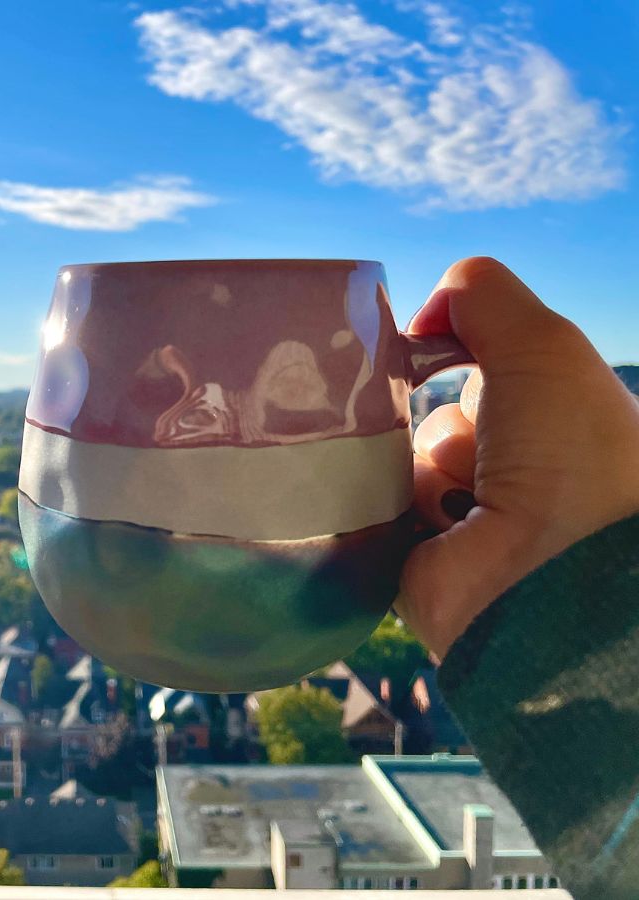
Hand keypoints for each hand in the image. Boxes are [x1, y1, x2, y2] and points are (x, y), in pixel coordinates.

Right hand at [397, 257, 638, 658]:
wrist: (541, 580)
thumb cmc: (566, 455)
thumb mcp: (541, 344)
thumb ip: (481, 295)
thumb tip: (425, 310)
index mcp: (567, 424)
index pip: (495, 368)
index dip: (463, 347)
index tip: (439, 343)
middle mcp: (526, 471)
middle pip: (448, 408)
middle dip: (435, 403)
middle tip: (445, 418)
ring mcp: (473, 517)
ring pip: (411, 452)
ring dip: (426, 461)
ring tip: (455, 488)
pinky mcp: (421, 554)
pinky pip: (385, 500)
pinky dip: (397, 499)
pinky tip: (428, 516)